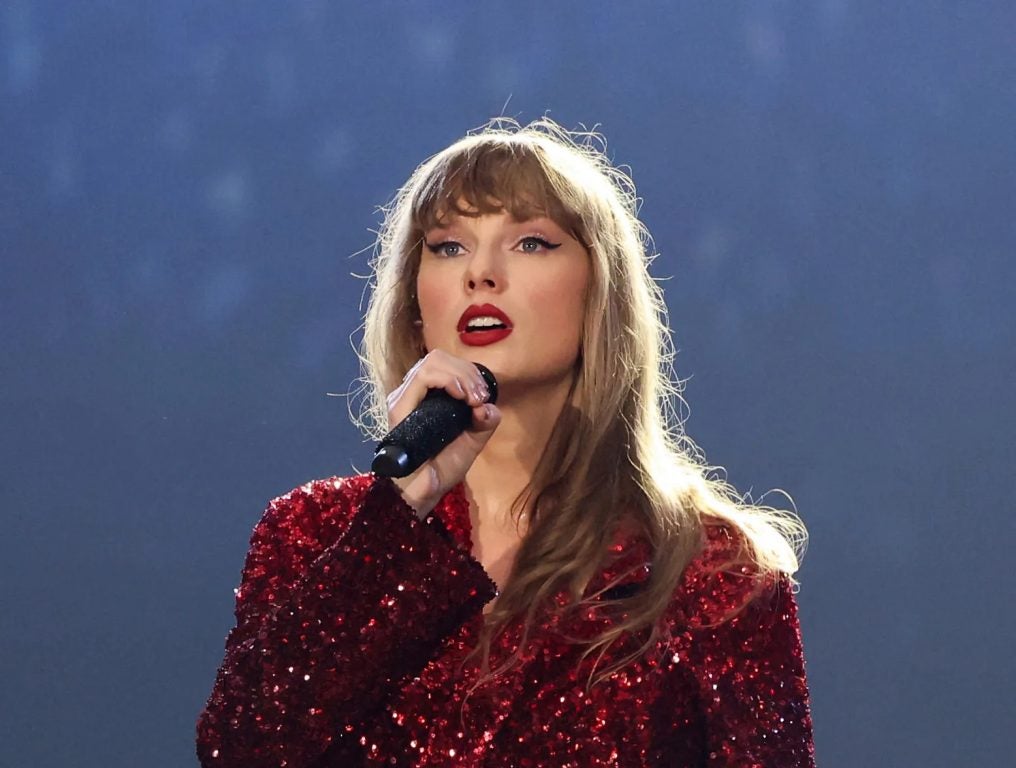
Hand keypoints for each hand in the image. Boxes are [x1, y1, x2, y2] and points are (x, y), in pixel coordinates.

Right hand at [386, 350, 500, 518]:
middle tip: (480, 397)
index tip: (483, 395)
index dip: (468, 372)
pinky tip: (460, 396)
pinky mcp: (399, 407)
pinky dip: (448, 380)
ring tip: (473, 398)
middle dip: (467, 372)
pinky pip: (423, 376)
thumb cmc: (443, 466)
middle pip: (439, 358)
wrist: (424, 491)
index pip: (444, 364)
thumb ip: (485, 421)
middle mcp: (411, 392)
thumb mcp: (473, 440)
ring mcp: (403, 398)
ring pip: (432, 362)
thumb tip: (489, 406)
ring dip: (461, 375)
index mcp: (426, 395)